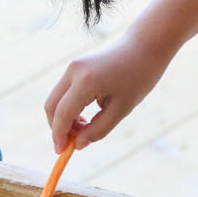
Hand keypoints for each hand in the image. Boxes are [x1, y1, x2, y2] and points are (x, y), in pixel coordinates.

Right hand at [44, 33, 168, 152]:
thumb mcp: (122, 109)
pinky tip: (86, 116)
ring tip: (85, 128)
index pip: (62, 114)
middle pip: (52, 106)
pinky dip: (69, 107)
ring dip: (64, 118)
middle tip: (73, 143)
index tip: (61, 152)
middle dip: (58, 128)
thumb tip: (77, 144)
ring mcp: (72, 66)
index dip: (59, 136)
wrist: (146, 44)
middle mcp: (73, 71)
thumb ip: (98, 130)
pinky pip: (64, 92)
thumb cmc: (139, 77)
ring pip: (56, 99)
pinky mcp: (75, 66)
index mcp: (86, 82)